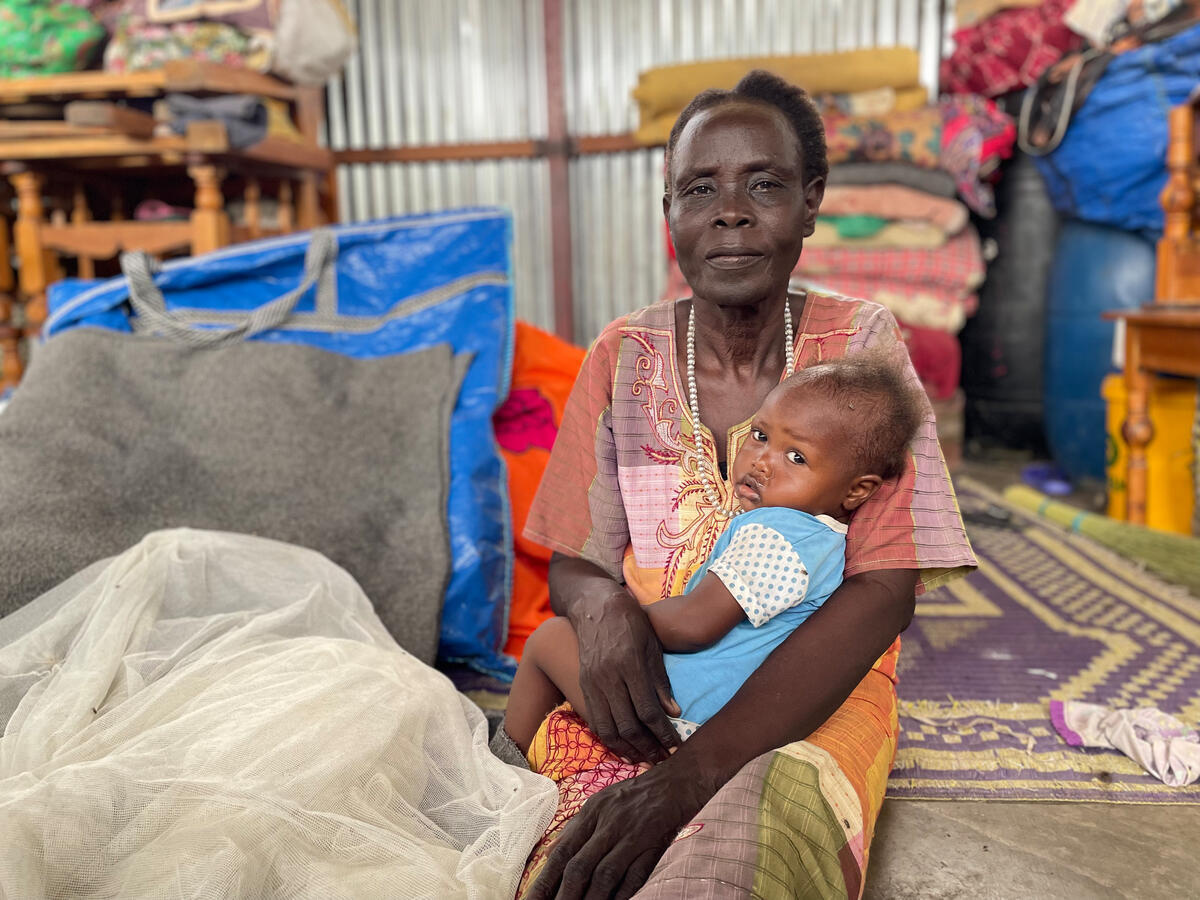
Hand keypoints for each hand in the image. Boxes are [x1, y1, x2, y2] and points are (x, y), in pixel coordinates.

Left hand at [526, 758, 707, 899]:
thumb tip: (552, 855)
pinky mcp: (653, 845)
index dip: (544, 881)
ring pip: (603, 875)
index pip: (561, 852)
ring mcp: (631, 835)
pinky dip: (620, 895)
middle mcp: (607, 823)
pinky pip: (633, 877)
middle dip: (563, 896)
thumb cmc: (637, 795)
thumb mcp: (602, 803)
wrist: (678, 780)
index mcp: (591, 813)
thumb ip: (579, 829)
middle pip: (579, 866)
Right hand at [570, 589, 680, 763]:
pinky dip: (608, 738)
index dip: (663, 734)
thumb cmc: (631, 623)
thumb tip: (674, 713)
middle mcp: (608, 678)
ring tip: (643, 759)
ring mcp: (592, 683)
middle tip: (662, 760)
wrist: (596, 606)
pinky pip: (595, 720)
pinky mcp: (583, 685)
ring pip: (608, 728)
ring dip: (627, 749)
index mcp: (630, 665)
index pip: (648, 711)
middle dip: (647, 748)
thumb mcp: (652, 646)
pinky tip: (621, 747)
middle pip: (628, 725)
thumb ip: (661, 681)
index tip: (676, 746)